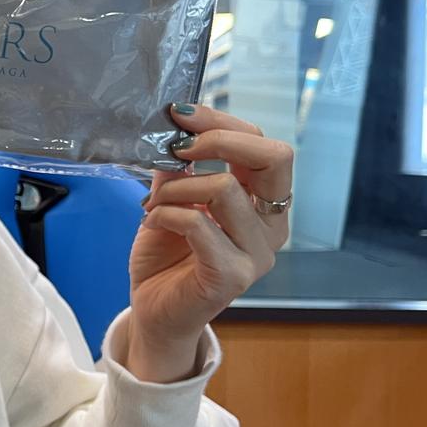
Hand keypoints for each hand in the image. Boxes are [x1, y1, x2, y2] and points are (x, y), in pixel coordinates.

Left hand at [128, 103, 293, 381]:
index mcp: (264, 204)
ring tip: (154, 203)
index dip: (223, 122)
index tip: (181, 115)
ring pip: (225, 188)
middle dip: (219, 140)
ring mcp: (257, 253)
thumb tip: (174, 131)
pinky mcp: (232, 275)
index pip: (264, 146)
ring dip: (177, 187)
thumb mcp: (170, 199)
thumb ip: (178, 168)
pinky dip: (167, 213)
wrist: (155, 311)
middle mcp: (272, 227)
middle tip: (177, 148)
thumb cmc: (167, 255)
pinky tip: (153, 222)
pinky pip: (199, 223)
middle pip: (274, 158)